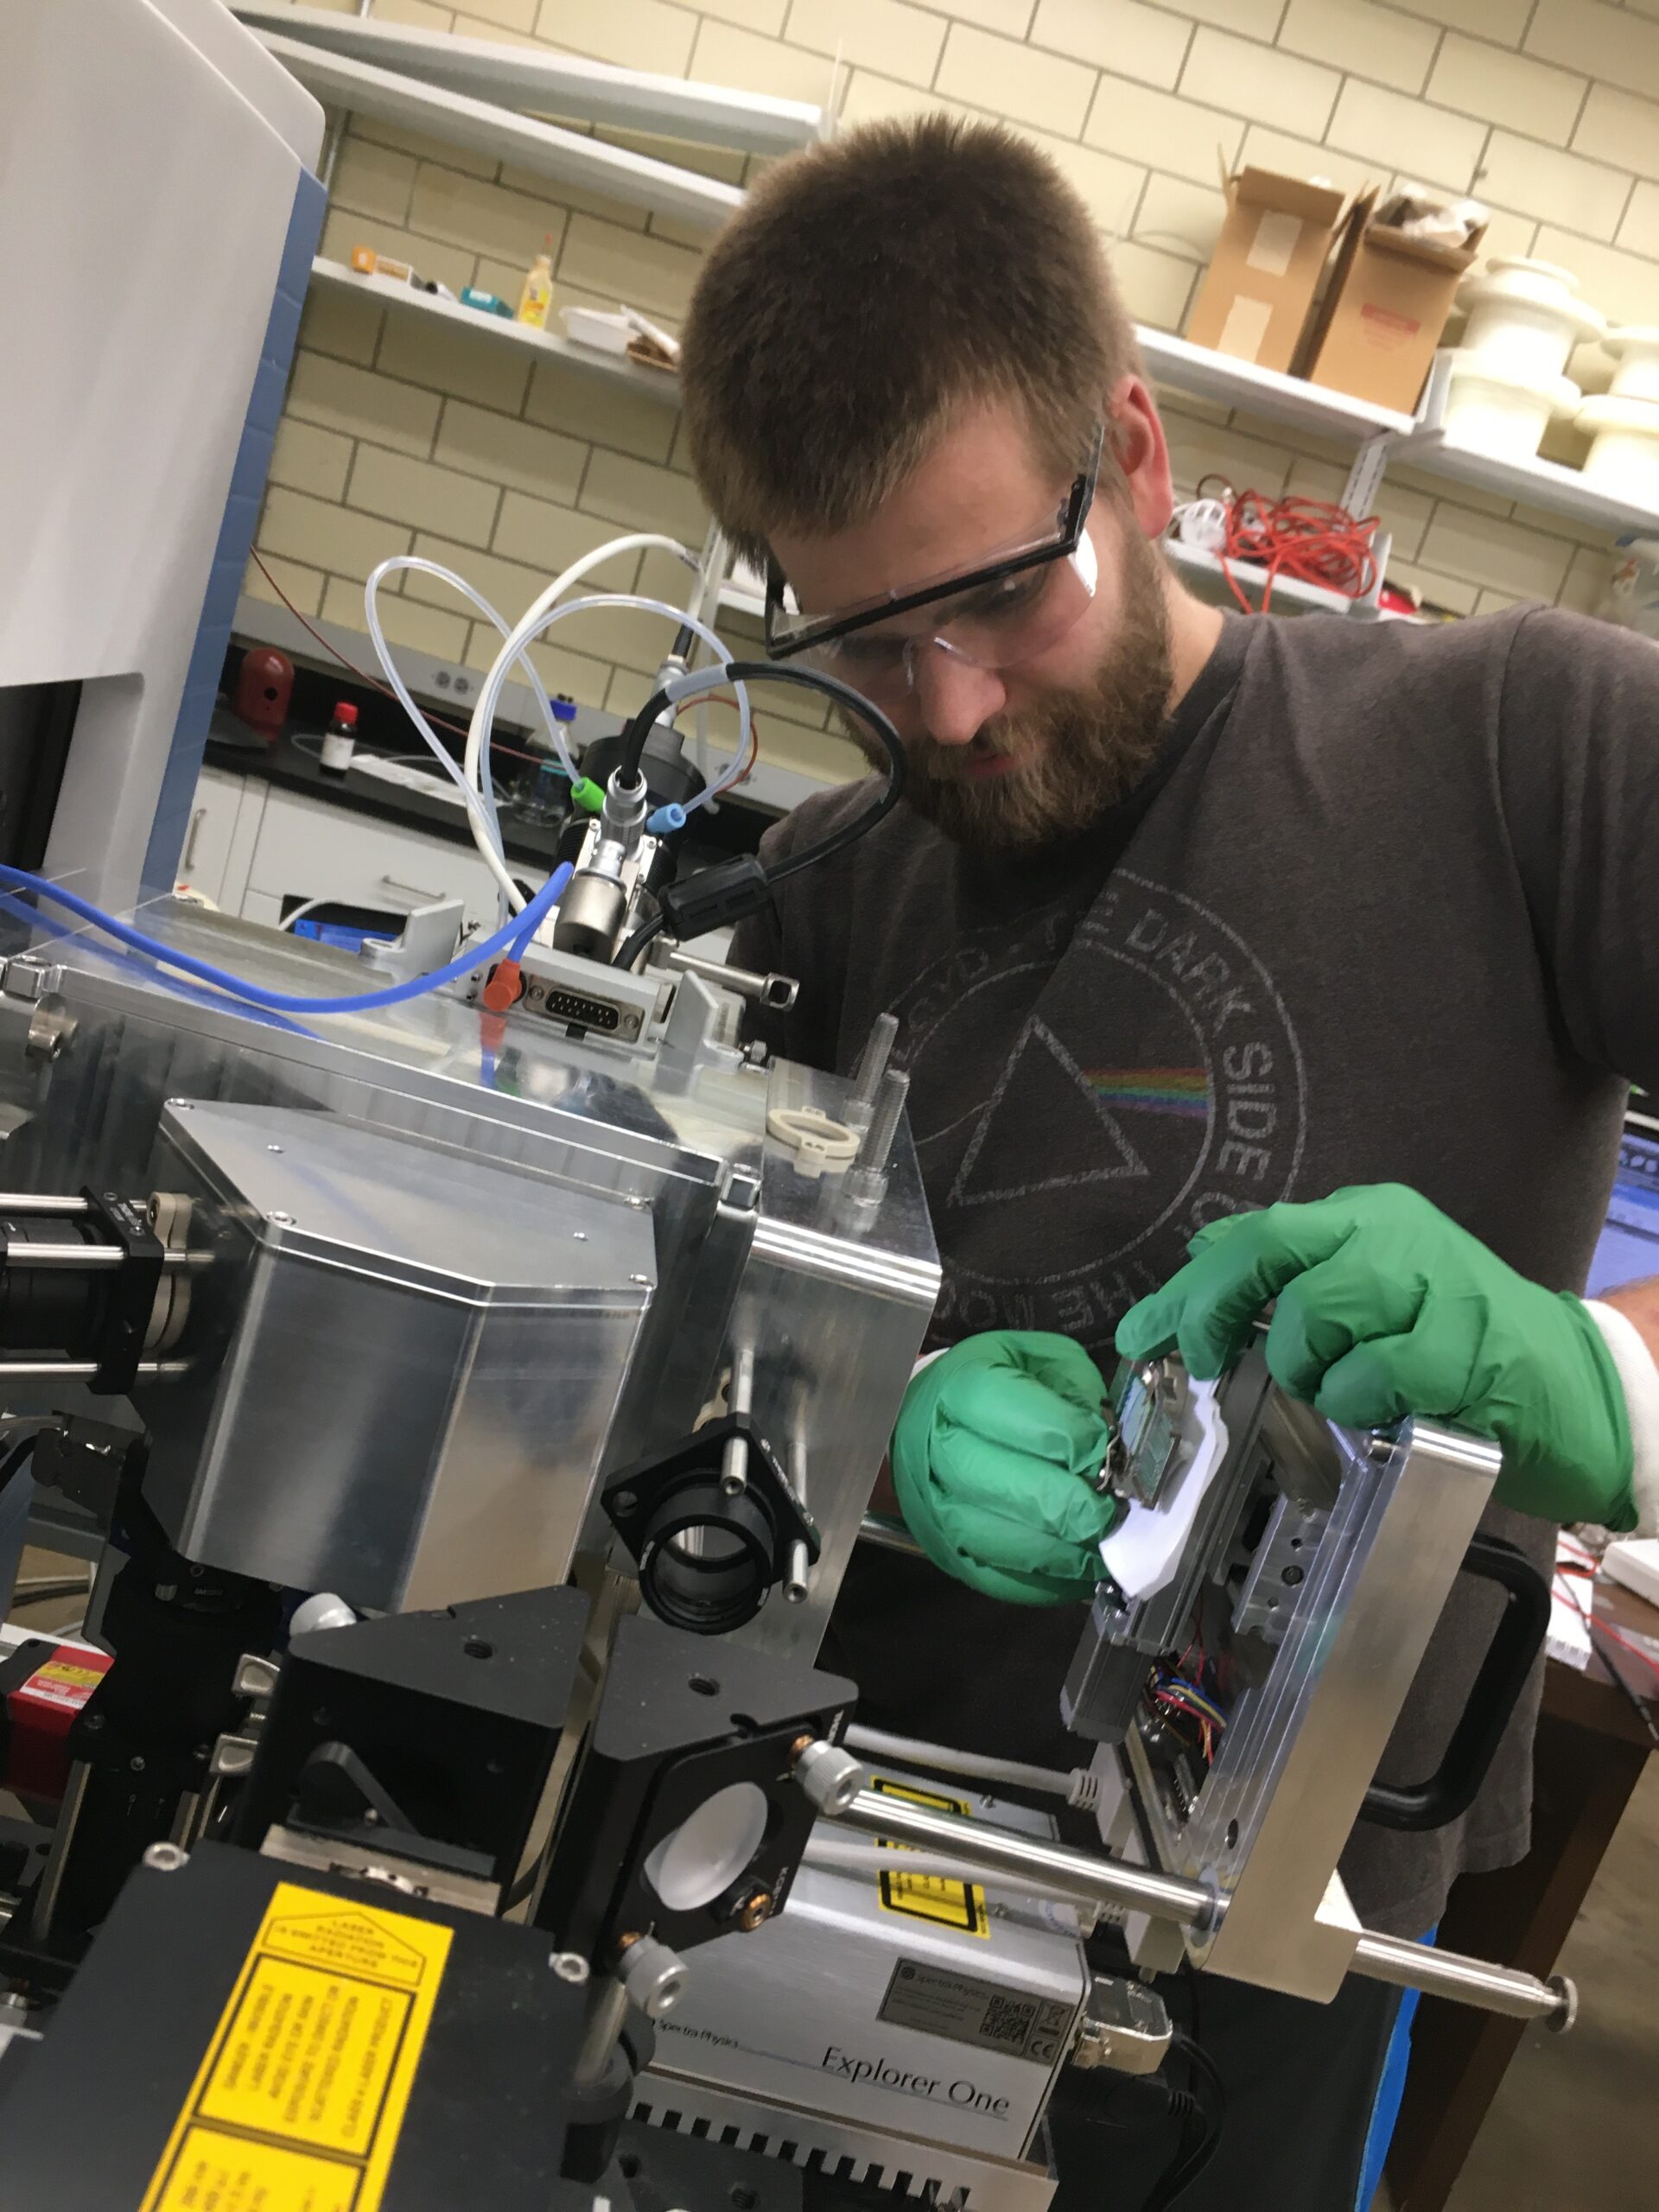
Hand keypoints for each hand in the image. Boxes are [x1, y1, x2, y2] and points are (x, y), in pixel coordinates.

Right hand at [890, 1333, 1116, 1604]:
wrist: (929, 1415)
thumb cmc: (995, 1383)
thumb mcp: (1038, 1360)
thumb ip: (1075, 1392)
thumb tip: (1109, 1445)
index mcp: (962, 1389)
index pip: (1014, 1418)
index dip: (1070, 1439)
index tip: (1105, 1453)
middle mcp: (938, 1449)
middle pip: (1006, 1487)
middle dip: (1071, 1507)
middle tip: (1112, 1514)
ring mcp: (934, 1505)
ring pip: (999, 1540)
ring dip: (1061, 1552)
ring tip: (1103, 1547)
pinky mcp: (943, 1548)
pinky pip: (995, 1577)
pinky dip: (1043, 1582)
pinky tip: (1078, 1570)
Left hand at [1116, 1185, 1635, 1528]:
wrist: (1575, 1384)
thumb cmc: (1456, 1344)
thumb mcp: (1369, 1292)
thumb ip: (1291, 1275)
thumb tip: (1202, 1258)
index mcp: (1362, 1217)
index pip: (1253, 1236)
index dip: (1189, 1288)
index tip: (1143, 1334)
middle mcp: (1392, 1233)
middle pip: (1270, 1251)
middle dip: (1216, 1309)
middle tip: (1207, 1359)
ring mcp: (1432, 1282)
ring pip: (1317, 1310)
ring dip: (1308, 1366)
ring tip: (1339, 1390)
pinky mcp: (1464, 1343)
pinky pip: (1374, 1372)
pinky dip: (1361, 1399)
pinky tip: (1384, 1407)